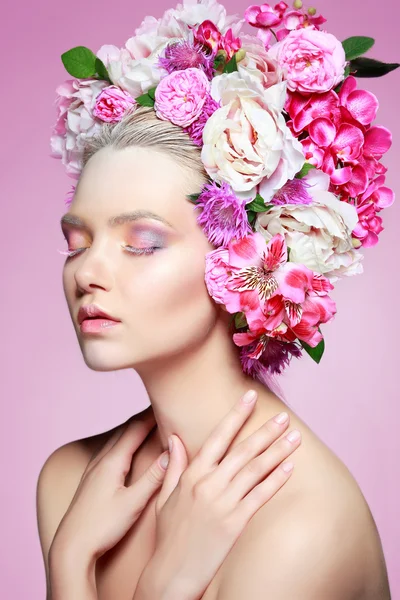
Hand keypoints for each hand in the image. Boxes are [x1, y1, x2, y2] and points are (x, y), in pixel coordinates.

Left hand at [49, 407, 169, 565]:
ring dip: (132, 429)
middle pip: (124, 430)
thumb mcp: (133, 503)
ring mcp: (93, 469)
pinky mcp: (90, 480)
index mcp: (112, 462)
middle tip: (160, 408)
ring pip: (115, 439)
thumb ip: (153, 478)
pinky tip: (124, 449)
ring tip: (146, 423)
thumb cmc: (102, 527)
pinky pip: (109, 450)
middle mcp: (100, 461)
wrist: (71, 547)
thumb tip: (171, 454)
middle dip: (143, 418)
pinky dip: (122, 441)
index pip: (135, 429)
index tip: (166, 403)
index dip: (151, 415)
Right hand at [141, 390, 300, 599]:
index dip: (236, 415)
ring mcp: (222, 503)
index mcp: (192, 474)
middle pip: (242, 450)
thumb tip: (173, 438)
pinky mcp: (235, 523)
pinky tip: (289, 469)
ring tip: (294, 437)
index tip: (250, 396)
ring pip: (255, 470)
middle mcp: (208, 483)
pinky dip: (276, 481)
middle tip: (284, 416)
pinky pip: (260, 496)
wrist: (171, 573)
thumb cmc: (169, 534)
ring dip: (277, 451)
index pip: (217, 436)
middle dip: (266, 431)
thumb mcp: (165, 496)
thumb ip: (174, 465)